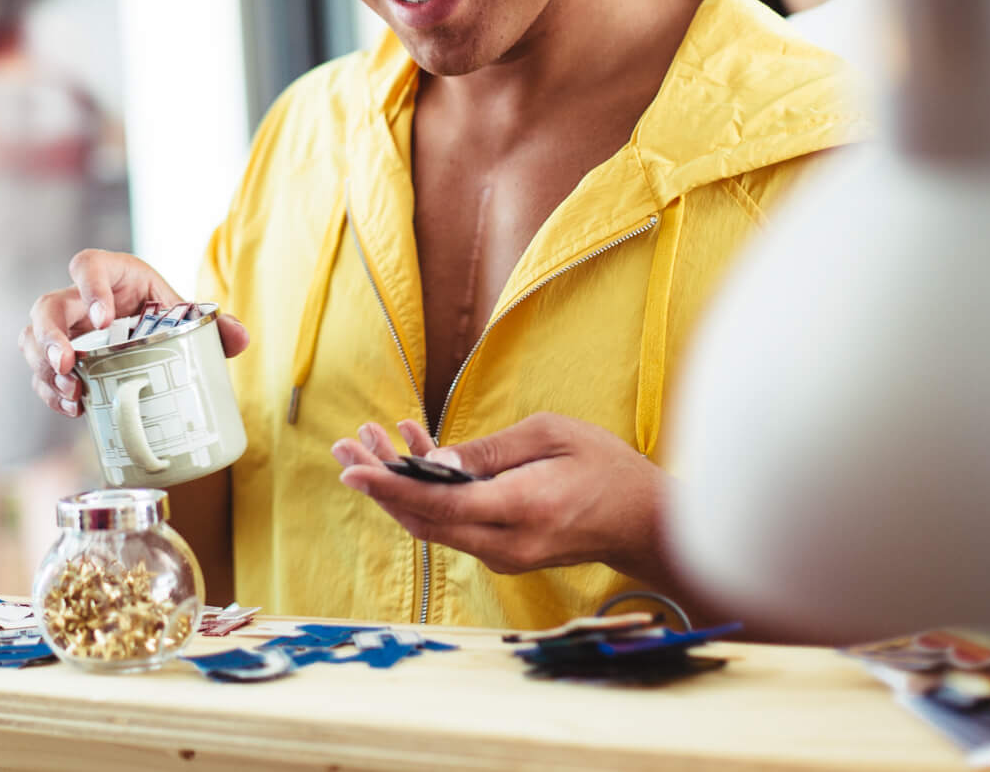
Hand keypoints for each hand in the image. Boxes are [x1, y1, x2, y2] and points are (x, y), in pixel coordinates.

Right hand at [19, 249, 249, 417]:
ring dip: (44, 369)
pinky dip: (50, 393)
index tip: (104, 318)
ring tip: (72, 393)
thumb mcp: (186, 314)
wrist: (152, 336)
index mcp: (113, 275)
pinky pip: (40, 374)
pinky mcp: (60, 359)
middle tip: (67, 363)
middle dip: (50, 335)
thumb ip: (213, 324)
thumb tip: (239, 337)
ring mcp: (65, 330)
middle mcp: (80, 300)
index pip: (87, 265)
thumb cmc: (164, 316)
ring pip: (33, 340)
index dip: (90, 287)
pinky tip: (73, 408)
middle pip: (46, 306)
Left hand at [333, 413, 671, 578]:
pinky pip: (454, 525)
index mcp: (521, 510)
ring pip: (434, 524)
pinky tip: (412, 454)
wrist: (645, 523)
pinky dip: (426, 494)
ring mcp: (504, 555)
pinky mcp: (503, 553)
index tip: (351, 467)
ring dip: (398, 486)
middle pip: (425, 519)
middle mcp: (506, 544)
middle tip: (344, 446)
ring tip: (368, 442)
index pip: (440, 505)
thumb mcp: (550, 436)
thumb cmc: (605, 467)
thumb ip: (488, 451)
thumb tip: (431, 461)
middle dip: (379, 483)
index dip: (389, 486)